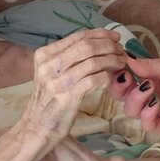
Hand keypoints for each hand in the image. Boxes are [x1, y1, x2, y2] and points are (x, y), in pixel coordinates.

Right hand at [19, 29, 125, 148]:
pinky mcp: (67, 97)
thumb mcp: (51, 72)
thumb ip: (68, 57)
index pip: (77, 37)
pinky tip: (110, 79)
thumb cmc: (49, 98)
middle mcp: (48, 66)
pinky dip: (106, 77)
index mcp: (44, 55)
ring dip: (112, 60)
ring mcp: (57, 82)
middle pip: (87, 47)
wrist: (38, 126)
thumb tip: (98, 42)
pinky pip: (94, 80)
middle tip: (121, 50)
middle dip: (109, 46)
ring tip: (121, 62)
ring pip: (93, 62)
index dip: (100, 34)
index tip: (115, 37)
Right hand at [109, 55, 159, 136]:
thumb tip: (125, 59)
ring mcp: (157, 112)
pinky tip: (155, 105)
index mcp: (149, 78)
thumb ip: (149, 66)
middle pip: (122, 97)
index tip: (117, 67)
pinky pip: (147, 125)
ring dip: (135, 100)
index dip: (117, 75)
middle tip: (128, 80)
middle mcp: (150, 95)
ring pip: (131, 111)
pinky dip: (146, 115)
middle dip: (120, 89)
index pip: (124, 79)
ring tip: (149, 90)